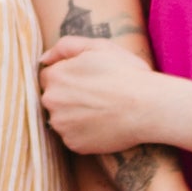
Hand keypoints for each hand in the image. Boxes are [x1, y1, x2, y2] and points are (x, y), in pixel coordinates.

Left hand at [39, 27, 167, 154]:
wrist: (148, 107)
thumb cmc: (126, 73)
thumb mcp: (98, 47)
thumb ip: (65, 46)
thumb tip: (43, 58)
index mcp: (55, 76)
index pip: (49, 76)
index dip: (69, 76)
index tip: (88, 80)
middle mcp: (51, 101)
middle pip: (53, 98)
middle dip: (68, 96)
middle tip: (97, 95)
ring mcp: (61, 125)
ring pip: (62, 119)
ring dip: (75, 115)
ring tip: (102, 110)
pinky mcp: (74, 144)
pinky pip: (73, 137)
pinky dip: (84, 132)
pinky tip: (103, 124)